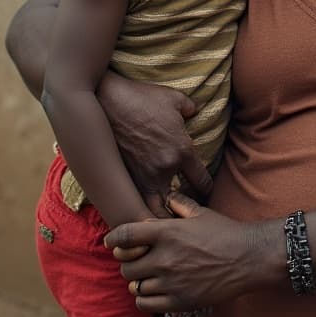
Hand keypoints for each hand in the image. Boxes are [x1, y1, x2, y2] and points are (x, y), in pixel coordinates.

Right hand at [96, 74, 212, 217]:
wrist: (108, 100)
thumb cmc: (143, 98)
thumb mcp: (175, 99)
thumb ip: (190, 110)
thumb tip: (192, 113)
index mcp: (182, 151)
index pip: (202, 182)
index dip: (207, 188)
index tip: (206, 190)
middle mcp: (163, 169)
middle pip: (179, 205)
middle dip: (184, 210)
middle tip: (186, 211)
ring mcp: (142, 175)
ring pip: (155, 211)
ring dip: (161, 215)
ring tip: (164, 218)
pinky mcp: (125, 175)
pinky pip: (136, 201)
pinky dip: (141, 207)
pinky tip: (143, 208)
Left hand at [105, 193, 277, 312]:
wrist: (249, 258)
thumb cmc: (226, 232)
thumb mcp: (201, 212)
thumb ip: (179, 203)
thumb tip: (166, 197)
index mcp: (168, 233)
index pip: (125, 236)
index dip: (113, 239)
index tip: (111, 242)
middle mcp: (165, 258)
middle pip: (125, 265)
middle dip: (127, 262)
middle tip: (136, 260)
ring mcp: (171, 281)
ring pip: (134, 285)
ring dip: (137, 281)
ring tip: (146, 276)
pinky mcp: (179, 301)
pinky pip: (145, 303)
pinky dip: (144, 298)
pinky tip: (153, 291)